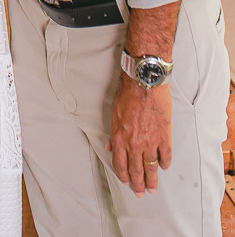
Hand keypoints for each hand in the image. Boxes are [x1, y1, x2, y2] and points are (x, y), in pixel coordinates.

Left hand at [107, 74, 171, 195]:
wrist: (144, 83)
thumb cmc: (127, 94)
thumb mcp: (114, 114)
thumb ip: (114, 134)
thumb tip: (111, 149)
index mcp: (120, 138)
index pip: (120, 164)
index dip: (123, 175)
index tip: (127, 182)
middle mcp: (134, 144)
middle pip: (136, 170)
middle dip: (138, 184)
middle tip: (141, 194)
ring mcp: (151, 142)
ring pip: (151, 167)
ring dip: (152, 179)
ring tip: (153, 189)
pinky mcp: (164, 136)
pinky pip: (166, 155)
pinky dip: (165, 163)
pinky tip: (164, 167)